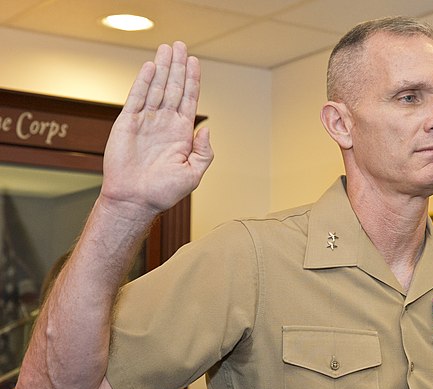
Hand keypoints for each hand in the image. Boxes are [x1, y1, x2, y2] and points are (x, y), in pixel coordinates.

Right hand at [101, 41, 212, 220]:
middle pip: (173, 88)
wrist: (135, 200)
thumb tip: (206, 129)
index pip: (189, 100)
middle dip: (178, 67)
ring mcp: (146, 122)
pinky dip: (143, 82)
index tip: (195, 62)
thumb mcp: (193, 174)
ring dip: (162, 68)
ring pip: (156, 88)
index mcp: (181, 134)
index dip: (192, 81)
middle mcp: (164, 124)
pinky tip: (150, 67)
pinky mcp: (127, 123)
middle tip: (181, 45)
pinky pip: (136, 98)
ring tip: (167, 48)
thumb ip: (204, 152)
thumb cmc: (164, 192)